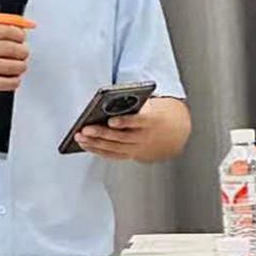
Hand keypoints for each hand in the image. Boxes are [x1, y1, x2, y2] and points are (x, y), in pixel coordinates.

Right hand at [0, 19, 32, 92]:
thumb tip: (25, 25)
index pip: (8, 31)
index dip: (20, 35)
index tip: (22, 39)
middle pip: (13, 49)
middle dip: (23, 52)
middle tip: (23, 53)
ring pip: (12, 66)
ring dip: (21, 67)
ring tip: (19, 66)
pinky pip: (6, 83)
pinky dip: (14, 81)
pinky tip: (13, 78)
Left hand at [73, 98, 190, 161]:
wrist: (175, 131)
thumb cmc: (157, 113)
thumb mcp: (151, 103)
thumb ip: (132, 103)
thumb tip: (109, 100)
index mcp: (152, 120)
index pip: (138, 121)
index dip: (125, 122)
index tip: (111, 120)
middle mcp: (145, 137)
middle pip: (120, 137)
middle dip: (101, 133)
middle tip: (85, 129)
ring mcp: (139, 148)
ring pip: (115, 148)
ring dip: (95, 144)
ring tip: (80, 137)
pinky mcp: (133, 155)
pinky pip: (114, 155)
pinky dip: (99, 151)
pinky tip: (87, 145)